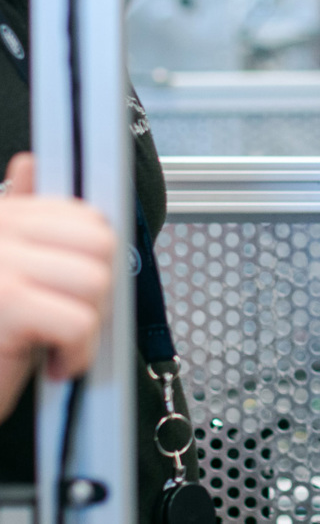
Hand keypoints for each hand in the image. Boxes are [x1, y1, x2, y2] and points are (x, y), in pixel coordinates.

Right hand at [0, 153, 115, 418]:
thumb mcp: (4, 267)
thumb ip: (21, 217)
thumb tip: (30, 164)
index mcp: (3, 218)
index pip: (85, 216)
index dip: (96, 258)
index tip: (77, 289)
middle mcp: (1, 233)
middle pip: (100, 244)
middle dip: (99, 290)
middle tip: (70, 319)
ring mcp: (2, 265)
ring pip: (96, 282)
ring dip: (89, 325)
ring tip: (57, 343)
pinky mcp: (8, 304)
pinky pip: (79, 322)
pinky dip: (77, 352)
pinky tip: (54, 364)